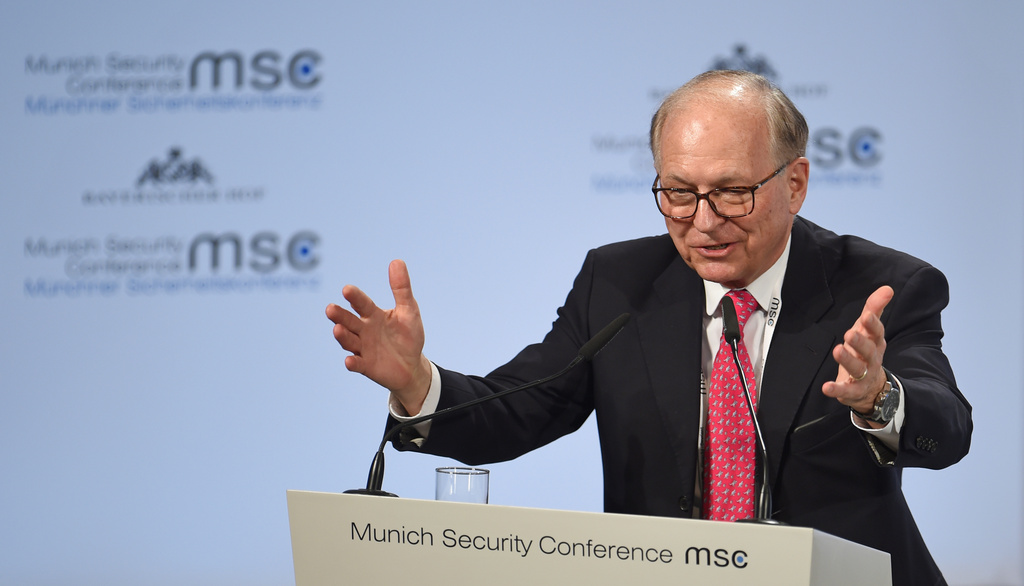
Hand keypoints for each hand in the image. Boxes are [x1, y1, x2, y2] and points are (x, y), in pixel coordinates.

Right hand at [325, 260, 431, 413]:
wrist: (411, 366)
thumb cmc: (408, 336)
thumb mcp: (409, 310)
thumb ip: (401, 288)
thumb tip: (397, 261)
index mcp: (373, 315)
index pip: (362, 304)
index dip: (355, 297)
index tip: (347, 289)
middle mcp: (364, 330)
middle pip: (349, 321)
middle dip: (339, 316)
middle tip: (330, 309)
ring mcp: (363, 348)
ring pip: (349, 341)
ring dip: (342, 336)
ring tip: (337, 329)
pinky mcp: (366, 366)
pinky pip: (357, 364)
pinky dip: (352, 363)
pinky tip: (349, 361)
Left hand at [822, 285, 892, 425]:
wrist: (873, 387)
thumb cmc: (867, 351)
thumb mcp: (870, 330)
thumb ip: (874, 309)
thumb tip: (887, 288)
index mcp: (875, 343)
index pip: (877, 332)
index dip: (873, 324)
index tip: (866, 315)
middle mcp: (871, 359)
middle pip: (868, 351)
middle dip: (860, 342)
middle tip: (850, 334)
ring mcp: (863, 376)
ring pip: (857, 369)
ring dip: (847, 360)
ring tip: (837, 350)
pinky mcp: (852, 390)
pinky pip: (845, 390)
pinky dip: (836, 389)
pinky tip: (826, 387)